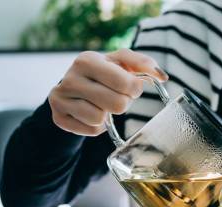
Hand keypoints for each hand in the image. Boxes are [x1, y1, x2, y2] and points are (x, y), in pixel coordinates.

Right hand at [49, 49, 168, 136]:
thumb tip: (163, 77)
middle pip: (117, 105)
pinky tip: (91, 114)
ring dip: (108, 115)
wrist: (72, 87)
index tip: (130, 87)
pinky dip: (97, 127)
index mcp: (87, 60)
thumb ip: (143, 63)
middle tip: (115, 96)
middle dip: (122, 103)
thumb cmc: (104, 73)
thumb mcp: (121, 62)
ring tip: (101, 105)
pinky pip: (91, 130)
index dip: (134, 89)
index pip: (126, 83)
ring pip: (101, 119)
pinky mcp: (58, 117)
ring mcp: (60, 98)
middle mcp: (70, 78)